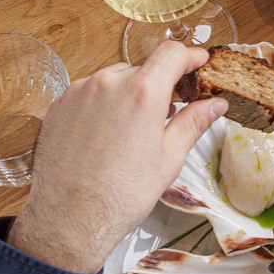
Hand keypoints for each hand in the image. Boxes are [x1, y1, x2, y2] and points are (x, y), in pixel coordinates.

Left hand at [6, 41, 226, 273]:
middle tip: (166, 111)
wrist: (69, 220)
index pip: (172, 53)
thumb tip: (215, 104)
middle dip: (158, 85)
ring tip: (130, 130)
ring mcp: (79, 93)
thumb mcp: (169, 158)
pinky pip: (88, 93)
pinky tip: (105, 135)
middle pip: (142, 68)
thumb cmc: (120, 195)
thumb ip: (193, 122)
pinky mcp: (59, 106)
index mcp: (142, 93)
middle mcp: (108, 83)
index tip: (197, 63)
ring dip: (127, 94)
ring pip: (113, 79)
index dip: (189, 56)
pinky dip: (101, 105)